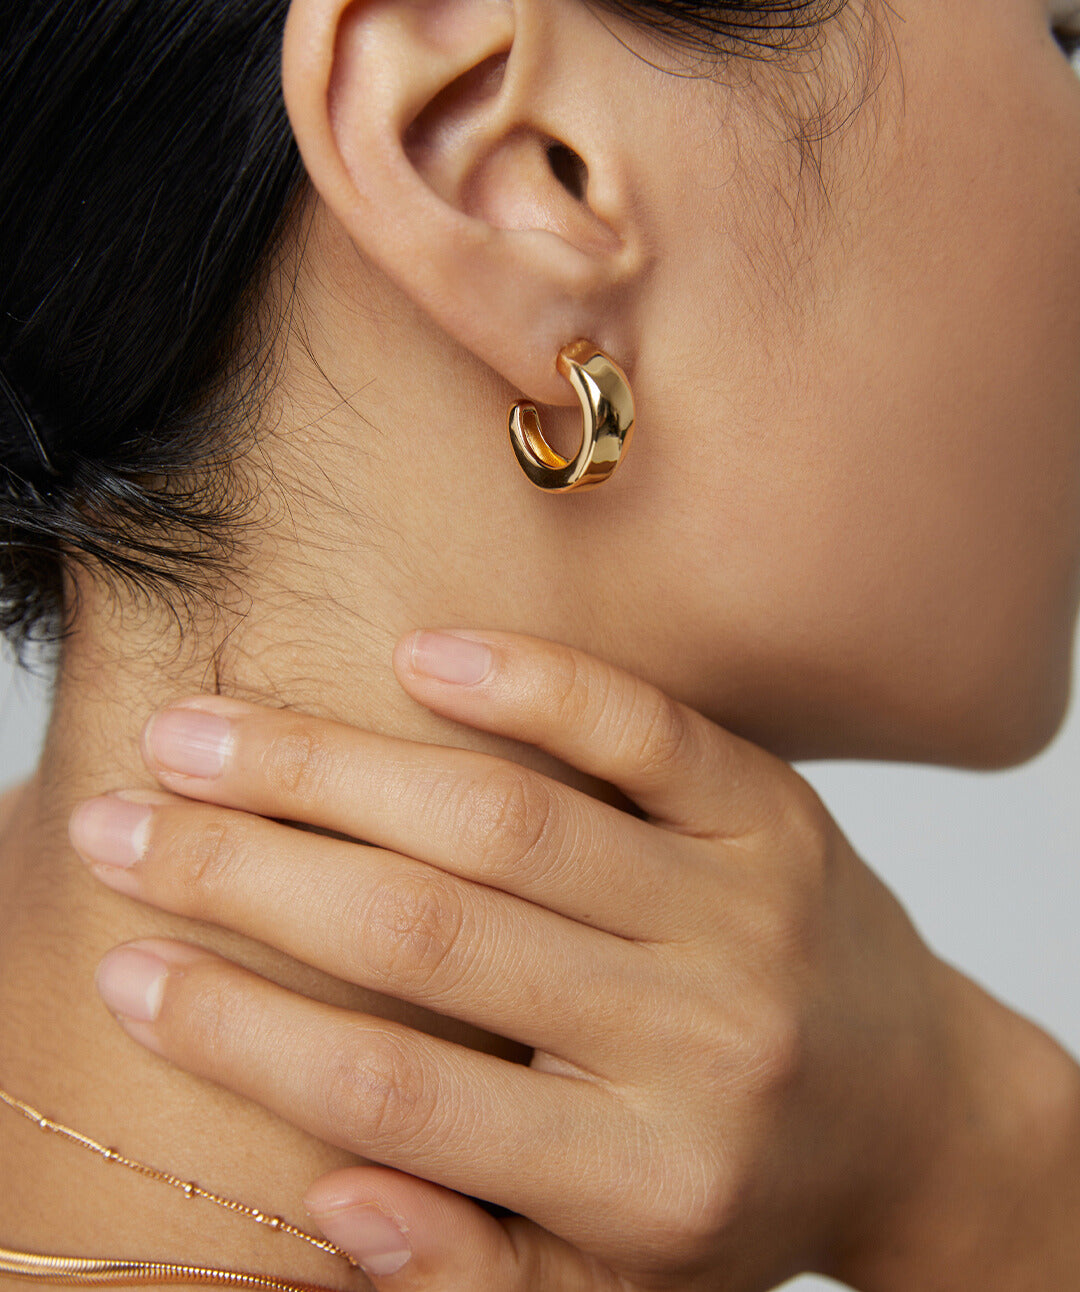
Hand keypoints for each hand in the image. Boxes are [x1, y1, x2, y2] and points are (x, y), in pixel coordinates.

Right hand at [65, 630, 1048, 1289]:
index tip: (129, 965)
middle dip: (248, 873)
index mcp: (639, 1177)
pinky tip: (422, 656)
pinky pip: (644, 731)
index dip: (242, 1031)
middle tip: (124, 824)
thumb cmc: (734, 1190)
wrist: (913, 1102)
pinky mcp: (772, 813)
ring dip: (335, 769)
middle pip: (428, 934)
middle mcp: (692, 1035)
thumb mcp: (611, 1281)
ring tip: (209, 735)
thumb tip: (331, 1196)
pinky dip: (531, 685)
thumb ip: (472, 1265)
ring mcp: (737, 906)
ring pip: (507, 820)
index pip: (397, 1098)